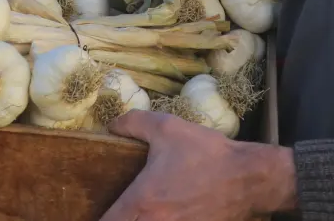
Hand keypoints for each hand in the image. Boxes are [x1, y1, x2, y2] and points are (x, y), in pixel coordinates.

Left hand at [101, 111, 297, 220]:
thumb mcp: (166, 127)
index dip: (93, 220)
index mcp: (142, 202)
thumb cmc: (204, 152)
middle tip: (112, 209)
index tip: (86, 211)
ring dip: (136, 220)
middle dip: (114, 220)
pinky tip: (158, 212)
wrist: (247, 178)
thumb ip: (132, 123)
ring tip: (131, 210)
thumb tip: (110, 126)